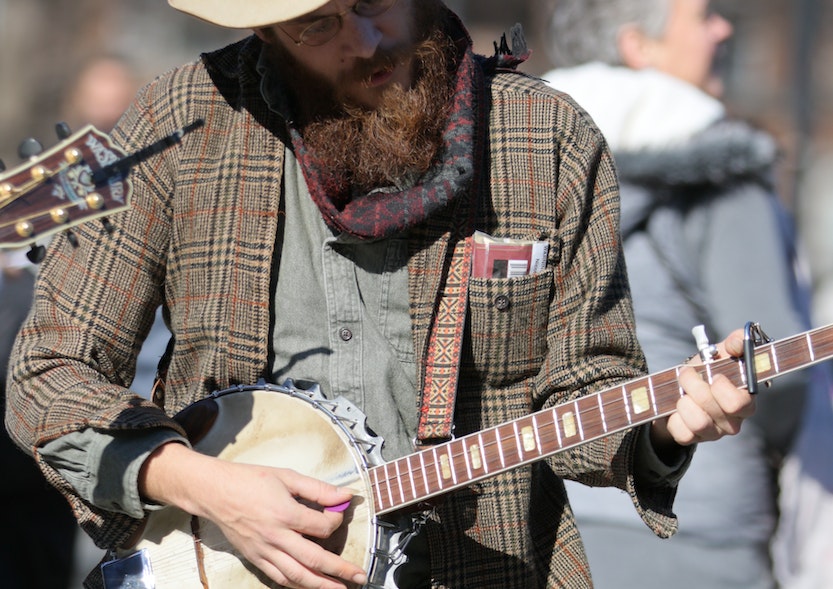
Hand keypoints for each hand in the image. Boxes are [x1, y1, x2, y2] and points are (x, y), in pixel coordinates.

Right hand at [140, 442, 367, 588]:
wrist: (215, 491)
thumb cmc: (250, 480)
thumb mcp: (287, 477)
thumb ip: (318, 489)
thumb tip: (345, 496)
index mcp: (285, 514)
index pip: (321, 527)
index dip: (336, 523)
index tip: (339, 516)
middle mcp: (276, 537)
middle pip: (313, 560)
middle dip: (339, 570)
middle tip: (360, 577)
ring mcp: (264, 551)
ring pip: (296, 575)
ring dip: (320, 585)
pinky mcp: (255, 558)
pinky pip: (278, 577)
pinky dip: (296, 584)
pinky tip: (309, 586)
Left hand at [651, 329, 755, 449]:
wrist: (681, 389)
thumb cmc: (706, 371)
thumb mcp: (720, 353)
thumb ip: (734, 343)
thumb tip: (739, 339)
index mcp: (745, 402)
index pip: (740, 404)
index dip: (722, 388)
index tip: (713, 375)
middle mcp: (733, 422)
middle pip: (713, 407)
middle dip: (694, 384)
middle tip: (686, 374)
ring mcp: (714, 433)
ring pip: (699, 422)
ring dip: (684, 401)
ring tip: (681, 392)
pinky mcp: (694, 439)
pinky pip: (682, 433)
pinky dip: (674, 417)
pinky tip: (676, 408)